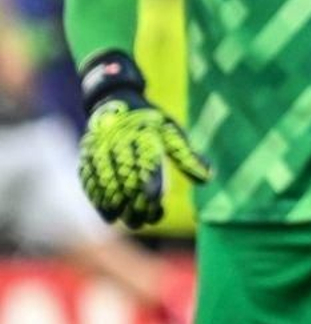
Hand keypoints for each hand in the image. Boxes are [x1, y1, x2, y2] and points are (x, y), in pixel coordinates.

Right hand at [78, 96, 211, 228]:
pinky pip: (90, 181)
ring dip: (118, 206)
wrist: (116, 101)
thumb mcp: (172, 132)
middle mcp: (120, 142)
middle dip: (136, 202)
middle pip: (127, 178)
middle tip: (146, 220)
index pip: (147, 164)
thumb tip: (209, 178)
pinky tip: (109, 216)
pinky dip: (99, 200)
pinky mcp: (87, 156)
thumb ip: (187, 156)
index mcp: (144, 135)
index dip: (151, 185)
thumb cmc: (150, 122)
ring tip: (131, 222)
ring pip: (108, 183)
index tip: (157, 202)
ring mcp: (101, 150)